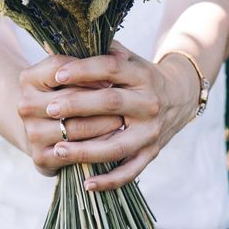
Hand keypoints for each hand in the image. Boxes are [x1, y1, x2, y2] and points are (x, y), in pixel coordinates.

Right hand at [17, 55, 124, 176]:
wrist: (48, 130)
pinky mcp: (40, 157)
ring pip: (74, 127)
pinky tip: (111, 142)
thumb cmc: (69, 94)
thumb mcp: (73, 74)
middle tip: (124, 102)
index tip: (111, 78)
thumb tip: (119, 56)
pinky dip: (95, 148)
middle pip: (69, 99)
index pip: (59, 68)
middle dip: (99, 100)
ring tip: (122, 120)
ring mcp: (31, 132)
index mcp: (29, 78)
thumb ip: (90, 60)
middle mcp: (25, 105)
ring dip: (101, 125)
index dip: (88, 71)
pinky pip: (73, 153)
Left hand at [45, 41, 200, 190]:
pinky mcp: (152, 153)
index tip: (56, 74)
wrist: (180, 96)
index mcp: (141, 74)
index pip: (110, 68)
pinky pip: (131, 171)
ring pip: (118, 144)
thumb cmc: (140, 76)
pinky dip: (110, 181)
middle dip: (77, 106)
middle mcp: (149, 103)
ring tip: (57, 149)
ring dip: (86, 149)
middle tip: (47, 109)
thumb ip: (99, 52)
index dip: (83, 70)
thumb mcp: (127, 58)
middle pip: (111, 103)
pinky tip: (86, 184)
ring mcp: (151, 131)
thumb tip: (60, 45)